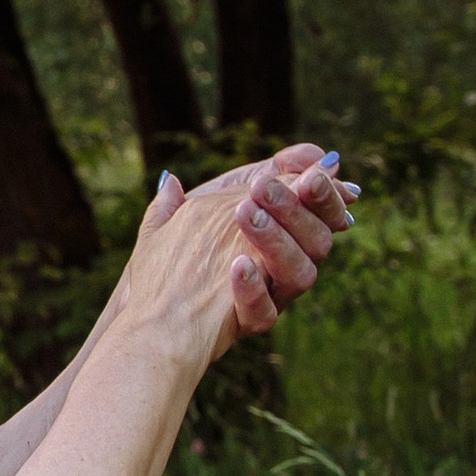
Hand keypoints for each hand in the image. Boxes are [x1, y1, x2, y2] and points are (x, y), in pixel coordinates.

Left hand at [132, 144, 356, 337]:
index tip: (311, 172)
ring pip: (301, 274)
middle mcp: (287, 267)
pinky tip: (237, 265)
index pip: (322, 211)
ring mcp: (272, 296)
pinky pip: (265, 313)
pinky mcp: (249, 322)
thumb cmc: (184, 247)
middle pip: (318, 240)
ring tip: (243, 215)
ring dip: (275, 240)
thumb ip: (259, 174)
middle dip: (293, 209)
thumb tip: (314, 152)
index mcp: (288, 234)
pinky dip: (253, 287)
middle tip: (260, 187)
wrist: (151, 305)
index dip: (324, 192)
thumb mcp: (214, 202)